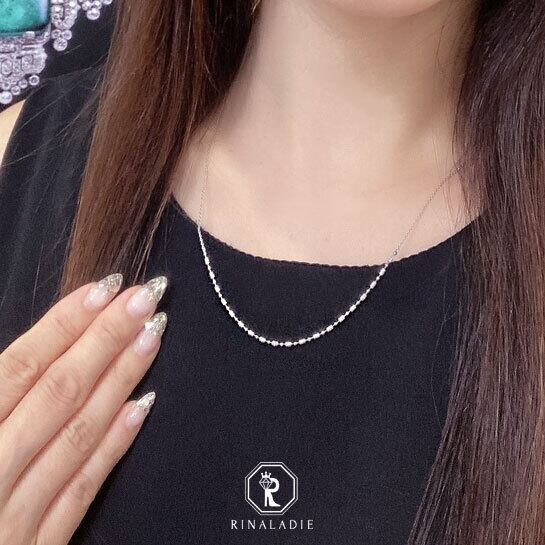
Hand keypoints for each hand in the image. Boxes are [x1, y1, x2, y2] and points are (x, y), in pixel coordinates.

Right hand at [0, 273, 168, 544]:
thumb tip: (20, 358)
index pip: (18, 367)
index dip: (65, 324)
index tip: (106, 287)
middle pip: (58, 391)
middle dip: (106, 338)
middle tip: (148, 297)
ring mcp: (13, 515)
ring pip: (79, 432)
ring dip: (121, 379)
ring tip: (154, 336)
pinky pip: (81, 492)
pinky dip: (113, 446)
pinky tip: (142, 407)